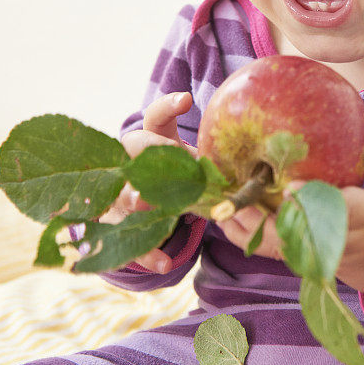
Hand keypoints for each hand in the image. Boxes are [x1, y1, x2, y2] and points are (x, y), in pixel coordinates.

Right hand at [99, 91, 195, 273]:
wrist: (144, 204)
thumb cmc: (177, 175)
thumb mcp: (190, 163)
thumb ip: (207, 160)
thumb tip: (243, 161)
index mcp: (151, 140)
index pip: (155, 117)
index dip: (168, 107)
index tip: (186, 100)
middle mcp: (130, 163)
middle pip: (131, 149)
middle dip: (150, 152)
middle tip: (170, 153)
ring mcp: (120, 195)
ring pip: (123, 195)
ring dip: (136, 199)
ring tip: (146, 202)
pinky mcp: (120, 227)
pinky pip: (130, 242)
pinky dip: (148, 254)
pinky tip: (166, 264)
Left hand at [217, 106, 363, 314]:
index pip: (341, 212)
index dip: (312, 202)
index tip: (289, 187)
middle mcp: (345, 242)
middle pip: (299, 237)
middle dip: (264, 222)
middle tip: (235, 200)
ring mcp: (328, 257)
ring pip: (284, 250)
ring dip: (251, 232)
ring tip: (219, 209)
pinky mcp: (318, 263)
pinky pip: (284, 252)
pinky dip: (257, 238)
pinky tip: (230, 218)